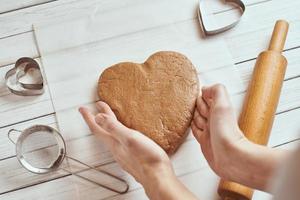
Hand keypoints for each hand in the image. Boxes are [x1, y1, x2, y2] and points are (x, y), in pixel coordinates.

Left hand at [79, 101, 196, 199]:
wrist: (158, 178)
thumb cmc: (147, 159)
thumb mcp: (130, 138)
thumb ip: (114, 128)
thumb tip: (98, 117)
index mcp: (115, 144)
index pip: (97, 128)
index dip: (89, 117)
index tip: (82, 109)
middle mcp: (117, 150)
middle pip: (102, 133)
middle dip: (96, 120)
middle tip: (90, 111)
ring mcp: (124, 155)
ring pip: (111, 138)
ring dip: (106, 127)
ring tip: (105, 119)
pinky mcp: (133, 159)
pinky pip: (119, 143)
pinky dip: (117, 135)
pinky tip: (122, 136)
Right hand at [191, 84, 288, 190]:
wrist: (229, 157)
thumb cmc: (227, 133)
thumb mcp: (223, 104)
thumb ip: (216, 91)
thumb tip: (204, 88)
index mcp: (218, 108)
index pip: (205, 97)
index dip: (200, 96)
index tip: (194, 92)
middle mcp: (214, 119)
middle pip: (199, 108)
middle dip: (195, 105)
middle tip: (189, 102)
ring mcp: (209, 130)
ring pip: (196, 119)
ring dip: (192, 115)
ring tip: (187, 111)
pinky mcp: (204, 141)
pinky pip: (195, 131)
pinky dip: (191, 127)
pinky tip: (191, 125)